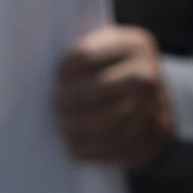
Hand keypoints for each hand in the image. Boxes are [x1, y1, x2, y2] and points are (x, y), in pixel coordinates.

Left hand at [52, 24, 175, 169]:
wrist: (157, 106)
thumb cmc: (117, 73)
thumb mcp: (109, 50)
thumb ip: (86, 51)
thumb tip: (35, 60)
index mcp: (134, 44)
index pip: (84, 57)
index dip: (63, 71)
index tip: (56, 79)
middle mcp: (146, 75)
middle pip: (91, 90)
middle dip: (66, 101)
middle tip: (55, 106)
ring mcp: (150, 108)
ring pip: (98, 121)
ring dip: (73, 126)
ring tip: (62, 125)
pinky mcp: (144, 138)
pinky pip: (106, 146)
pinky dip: (85, 148)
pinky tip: (73, 144)